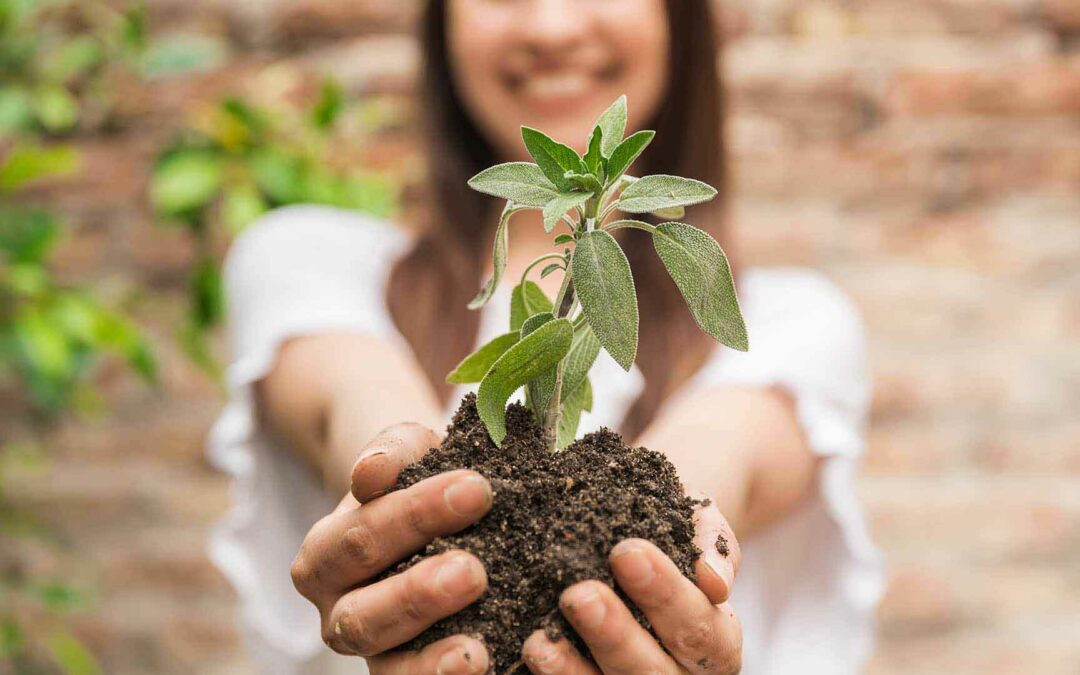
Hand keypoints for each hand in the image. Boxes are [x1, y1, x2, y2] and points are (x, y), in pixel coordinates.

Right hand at [291, 423, 493, 673]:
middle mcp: (339, 611)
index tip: (476, 488)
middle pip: (364, 612)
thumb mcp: (405, 449)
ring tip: (476, 650)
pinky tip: (486, 664)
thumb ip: (389, 454)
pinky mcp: (408, 671)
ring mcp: (375, 651)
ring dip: (431, 658)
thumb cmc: (418, 475)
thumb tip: (370, 473)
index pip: (361, 536)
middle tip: (474, 571)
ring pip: (388, 666)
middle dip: (417, 595)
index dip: (415, 514)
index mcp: (325, 555)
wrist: (439, 505)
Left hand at [521, 502, 741, 673]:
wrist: (636, 539)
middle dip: (614, 634)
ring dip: (573, 669)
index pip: (698, 625)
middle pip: (653, 671)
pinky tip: (534, 649)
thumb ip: (710, 542)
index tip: (626, 551)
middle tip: (579, 595)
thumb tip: (713, 579)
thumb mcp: (696, 522)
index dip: (665, 592)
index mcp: (717, 641)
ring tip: (541, 642)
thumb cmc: (672, 529)